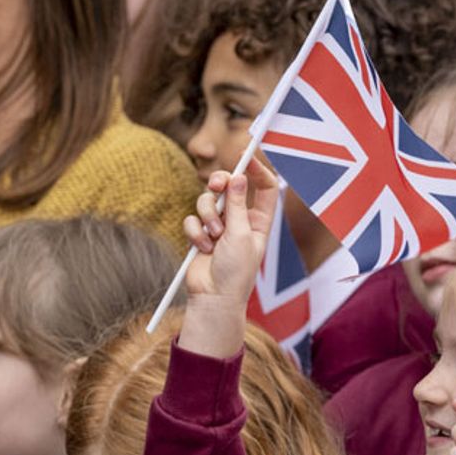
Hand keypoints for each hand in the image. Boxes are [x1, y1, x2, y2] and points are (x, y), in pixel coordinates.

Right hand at [179, 160, 278, 356]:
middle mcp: (239, 219)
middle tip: (216, 183)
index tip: (245, 157)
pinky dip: (195, 232)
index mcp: (259, 220)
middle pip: (230, 186)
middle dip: (221, 183)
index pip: (264, 187)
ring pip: (207, 201)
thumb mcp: (241, 234)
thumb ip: (238, 204)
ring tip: (212, 237)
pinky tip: (202, 248)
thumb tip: (238, 176)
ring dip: (208, 217)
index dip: (256, 170)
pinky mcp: (199, 234)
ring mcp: (218, 226)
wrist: (213, 297)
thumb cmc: (235, 271)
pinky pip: (192, 219)